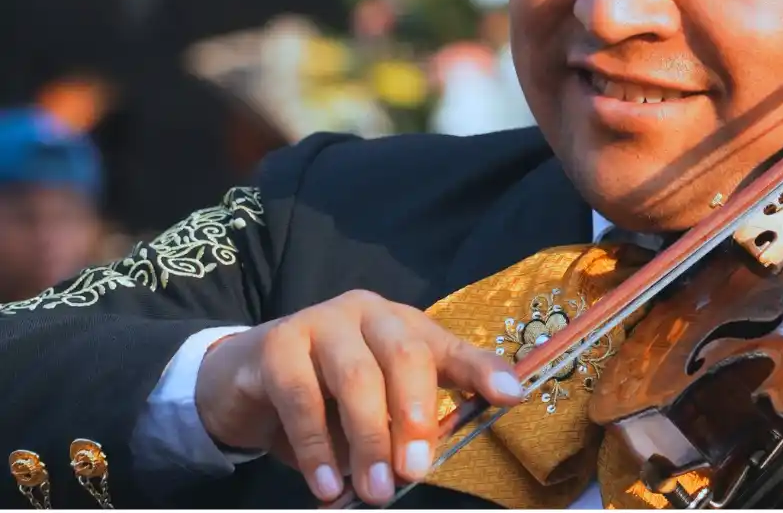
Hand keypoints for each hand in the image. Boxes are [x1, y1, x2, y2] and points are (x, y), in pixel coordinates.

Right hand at [194, 290, 522, 505]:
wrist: (247, 381)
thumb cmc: (325, 396)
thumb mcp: (373, 409)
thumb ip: (404, 424)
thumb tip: (428, 460)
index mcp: (403, 326)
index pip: (450, 347)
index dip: (482, 370)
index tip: (513, 396)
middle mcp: (369, 313)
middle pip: (405, 354)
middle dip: (415, 415)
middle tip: (415, 472)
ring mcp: (322, 321)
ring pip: (356, 374)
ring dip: (368, 438)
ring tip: (372, 491)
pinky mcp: (278, 343)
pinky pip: (302, 394)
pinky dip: (315, 447)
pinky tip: (326, 484)